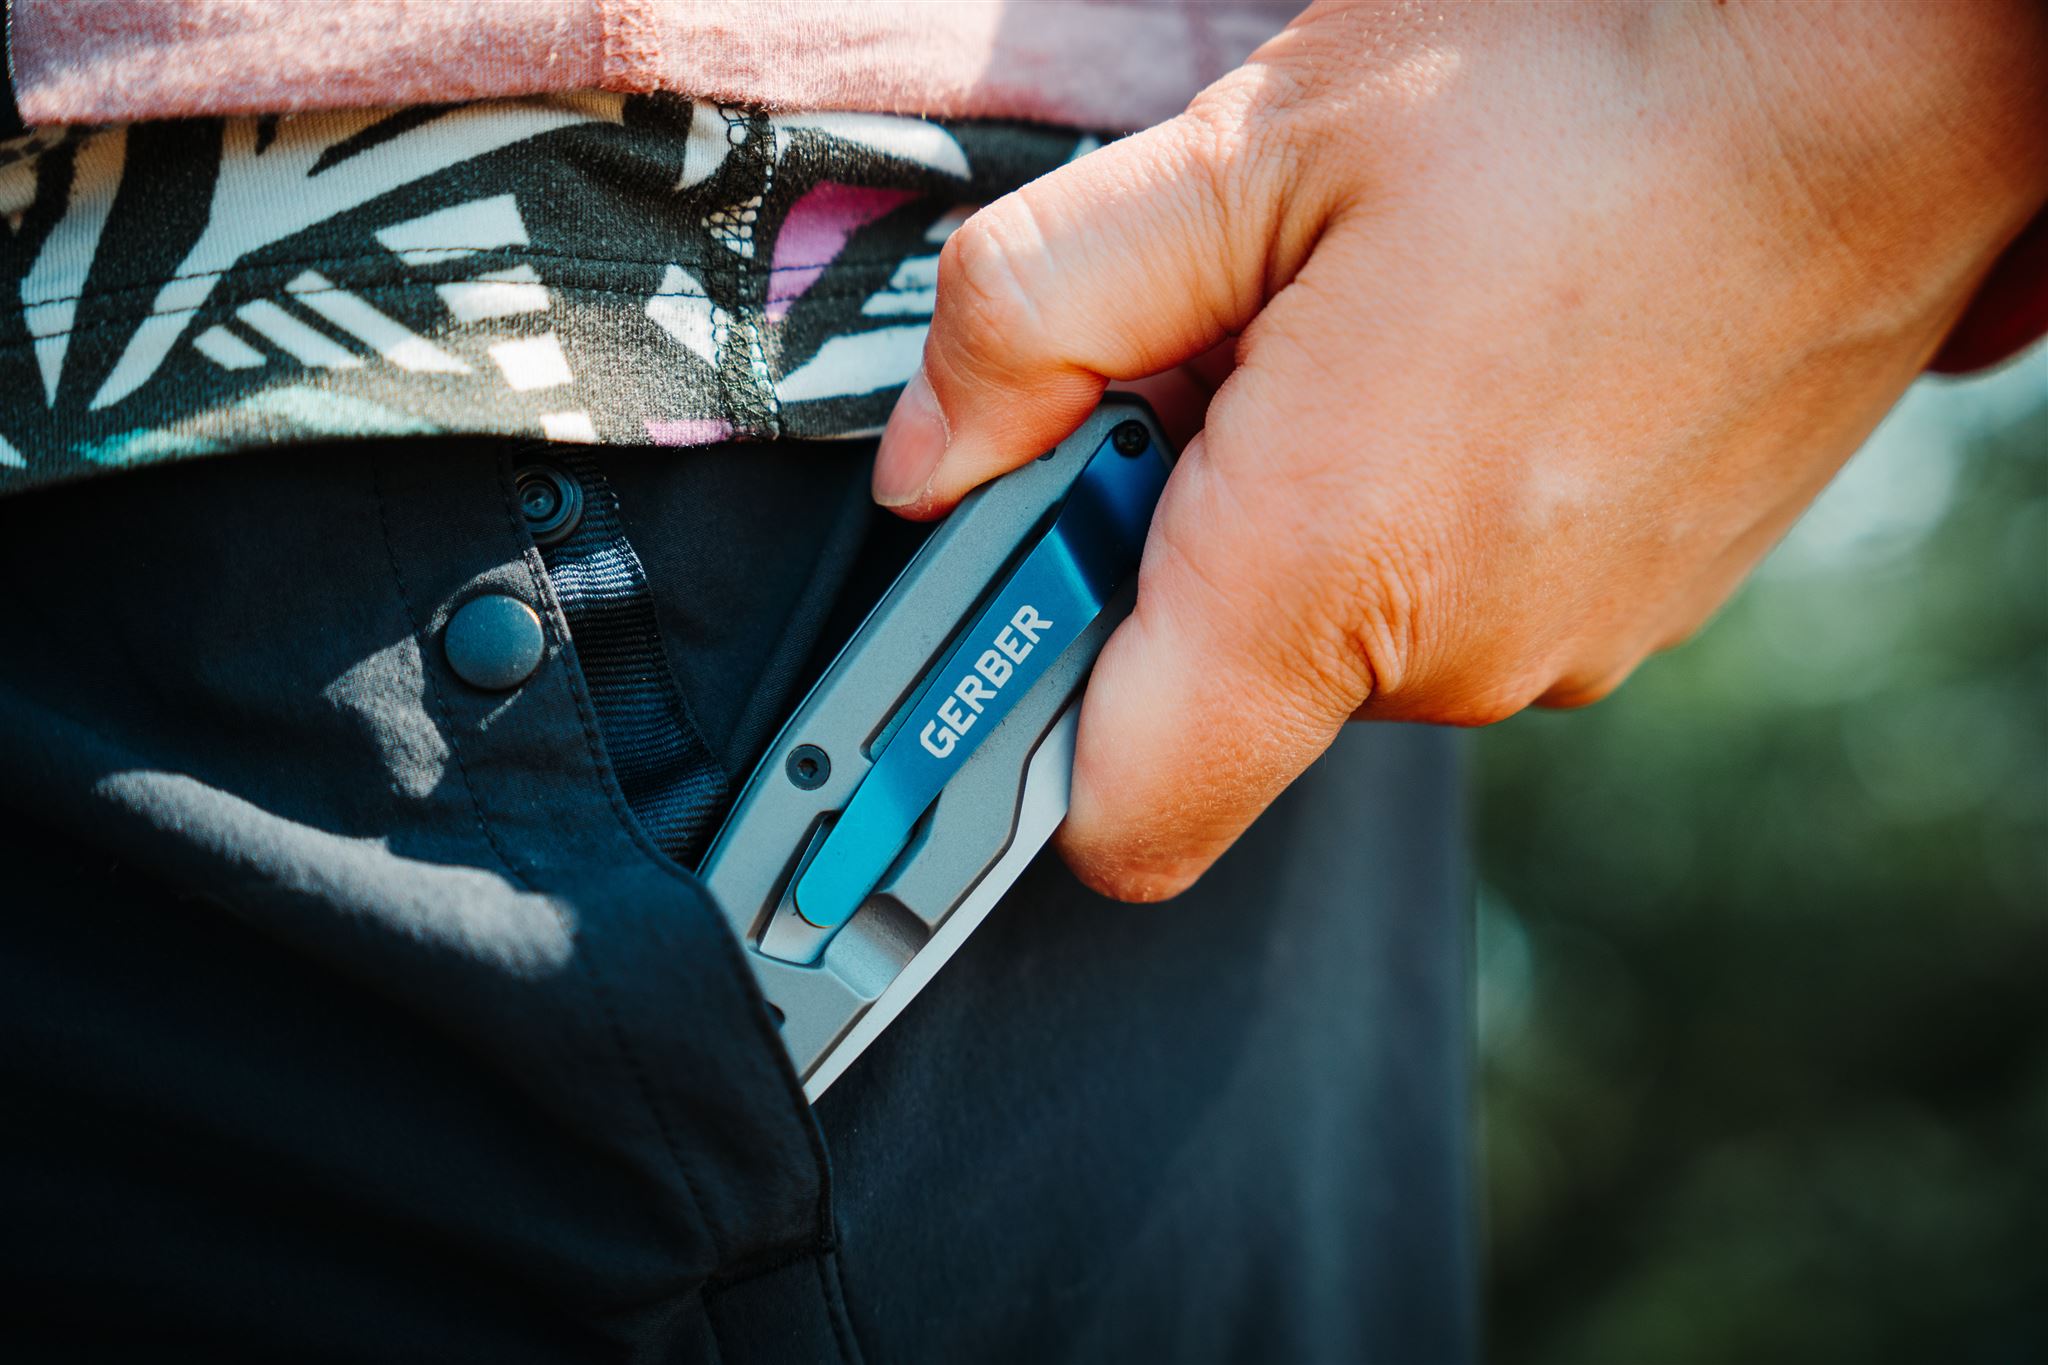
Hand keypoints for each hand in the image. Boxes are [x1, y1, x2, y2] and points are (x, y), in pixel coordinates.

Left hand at [872, 1, 2047, 900]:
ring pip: (1336, 642)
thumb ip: (1034, 316)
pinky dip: (1409, 518)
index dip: (1017, 746)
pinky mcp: (1629, 615)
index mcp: (1323, 568)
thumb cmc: (1581, 96)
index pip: (1118, 817)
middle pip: (1212, 700)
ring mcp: (1556, 650)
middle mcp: (1447, 655)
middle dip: (1163, 556)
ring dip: (1295, 524)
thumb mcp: (1249, 158)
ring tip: (1364, 343)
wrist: (1872, 90)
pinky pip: (1449, 606)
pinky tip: (1457, 372)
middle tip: (1204, 373)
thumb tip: (929, 454)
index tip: (986, 636)